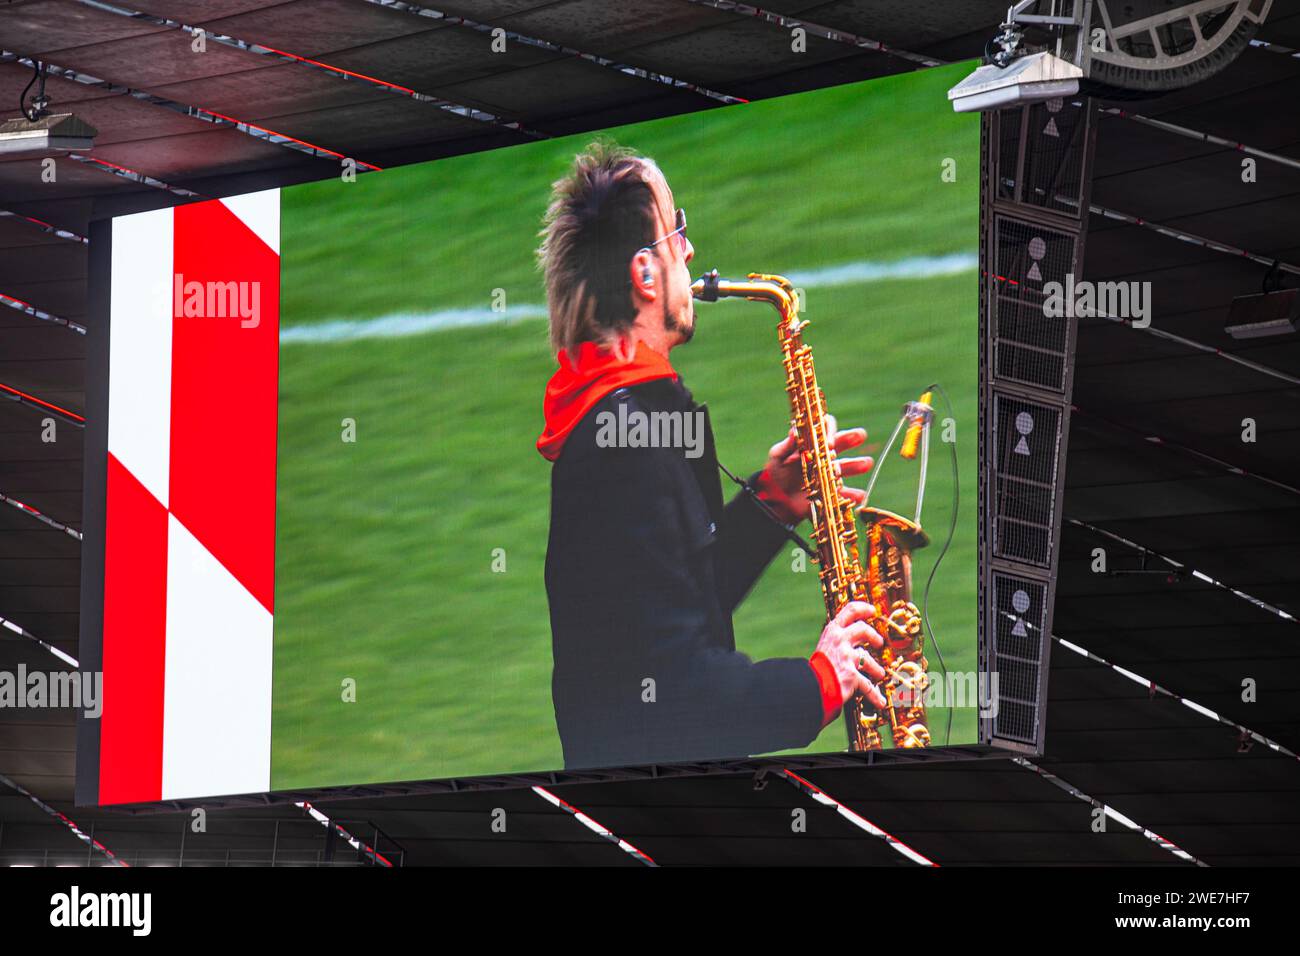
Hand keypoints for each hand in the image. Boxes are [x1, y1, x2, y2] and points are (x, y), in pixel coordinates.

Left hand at [755, 414, 872, 523]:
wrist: (776, 501)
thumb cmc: (775, 475)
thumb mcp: (777, 458)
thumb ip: (786, 445)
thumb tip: (793, 430)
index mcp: (810, 445)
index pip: (823, 430)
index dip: (828, 431)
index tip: (830, 443)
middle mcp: (823, 456)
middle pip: (840, 443)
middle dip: (851, 438)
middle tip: (860, 435)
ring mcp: (829, 474)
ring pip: (846, 466)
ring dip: (856, 464)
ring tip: (867, 463)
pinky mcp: (831, 492)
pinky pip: (844, 493)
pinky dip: (853, 495)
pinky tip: (860, 495)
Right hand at [814, 601, 886, 709]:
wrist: (807, 687)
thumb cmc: (814, 669)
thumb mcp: (823, 648)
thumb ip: (835, 642)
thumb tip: (848, 640)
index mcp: (832, 631)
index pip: (850, 611)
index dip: (864, 609)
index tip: (872, 610)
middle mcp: (840, 640)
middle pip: (863, 629)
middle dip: (874, 636)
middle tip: (878, 642)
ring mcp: (847, 657)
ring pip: (868, 659)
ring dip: (876, 668)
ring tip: (880, 674)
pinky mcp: (852, 675)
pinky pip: (867, 686)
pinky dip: (875, 695)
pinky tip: (880, 701)